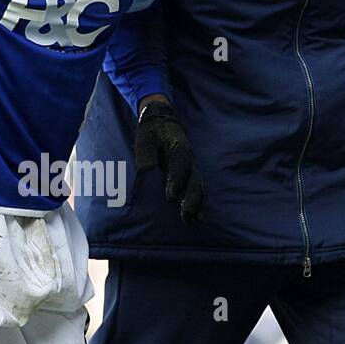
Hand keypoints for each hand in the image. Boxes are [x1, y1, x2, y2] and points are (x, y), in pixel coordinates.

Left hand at [135, 99, 206, 225]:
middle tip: (186, 214)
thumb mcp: (144, 138)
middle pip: (195, 180)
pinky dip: (199, 204)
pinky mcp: (190, 174)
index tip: (170, 197)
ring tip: (197, 222)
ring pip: (199, 187)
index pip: (180, 165)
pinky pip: (197, 190)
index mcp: (178, 147)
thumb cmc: (151, 132)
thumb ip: (146, 154)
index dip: (177, 181)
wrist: (162, 121)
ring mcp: (192, 167)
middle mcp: (189, 159)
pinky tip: (197, 219)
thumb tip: (146, 171)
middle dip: (192, 199)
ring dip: (199, 205)